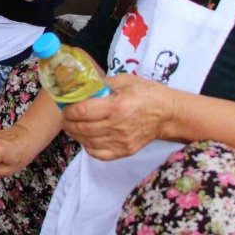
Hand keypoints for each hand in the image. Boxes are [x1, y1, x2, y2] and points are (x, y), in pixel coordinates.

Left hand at [61, 74, 176, 159]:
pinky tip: (86, 138)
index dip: (69, 110)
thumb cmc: (147, 94)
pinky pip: (98, 154)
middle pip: (82, 128)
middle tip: (66, 117)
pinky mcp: (125, 151)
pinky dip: (87, 147)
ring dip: (75, 134)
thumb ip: (102, 83)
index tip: (65, 106)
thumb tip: (82, 85)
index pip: (82, 112)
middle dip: (68, 123)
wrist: (168, 114)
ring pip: (87, 142)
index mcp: (116, 106)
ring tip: (72, 126)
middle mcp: (117, 126)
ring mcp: (121, 141)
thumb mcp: (125, 81)